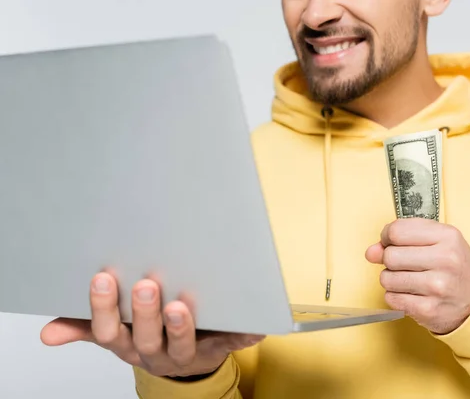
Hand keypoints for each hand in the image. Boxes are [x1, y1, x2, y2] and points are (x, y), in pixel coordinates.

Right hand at [40, 272, 263, 377]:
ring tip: (182, 306)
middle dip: (145, 314)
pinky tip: (254, 325)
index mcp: (129, 344)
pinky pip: (231, 344)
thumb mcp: (117, 333)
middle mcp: (155, 351)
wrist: (189, 360)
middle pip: (146, 338)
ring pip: (182, 345)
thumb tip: (48, 334)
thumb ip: (87, 328)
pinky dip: (243, 335)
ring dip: (181, 327)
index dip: (103, 308)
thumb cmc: (150, 336)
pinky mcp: (218, 349)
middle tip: (146, 286)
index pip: (109, 332)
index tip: (102, 277)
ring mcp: (187, 353)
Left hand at [365, 218, 469, 334]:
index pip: (397, 231)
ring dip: (391, 280)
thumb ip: (402, 238)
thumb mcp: (437, 241)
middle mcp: (445, 260)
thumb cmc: (453, 266)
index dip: (387, 237)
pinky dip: (395, 296)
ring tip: (408, 279)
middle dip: (389, 260)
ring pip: (387, 279)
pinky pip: (391, 299)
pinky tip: (411, 294)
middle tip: (403, 264)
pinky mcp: (428, 309)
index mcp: (447, 237)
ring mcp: (437, 287)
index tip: (392, 242)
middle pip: (390, 256)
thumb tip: (371, 251)